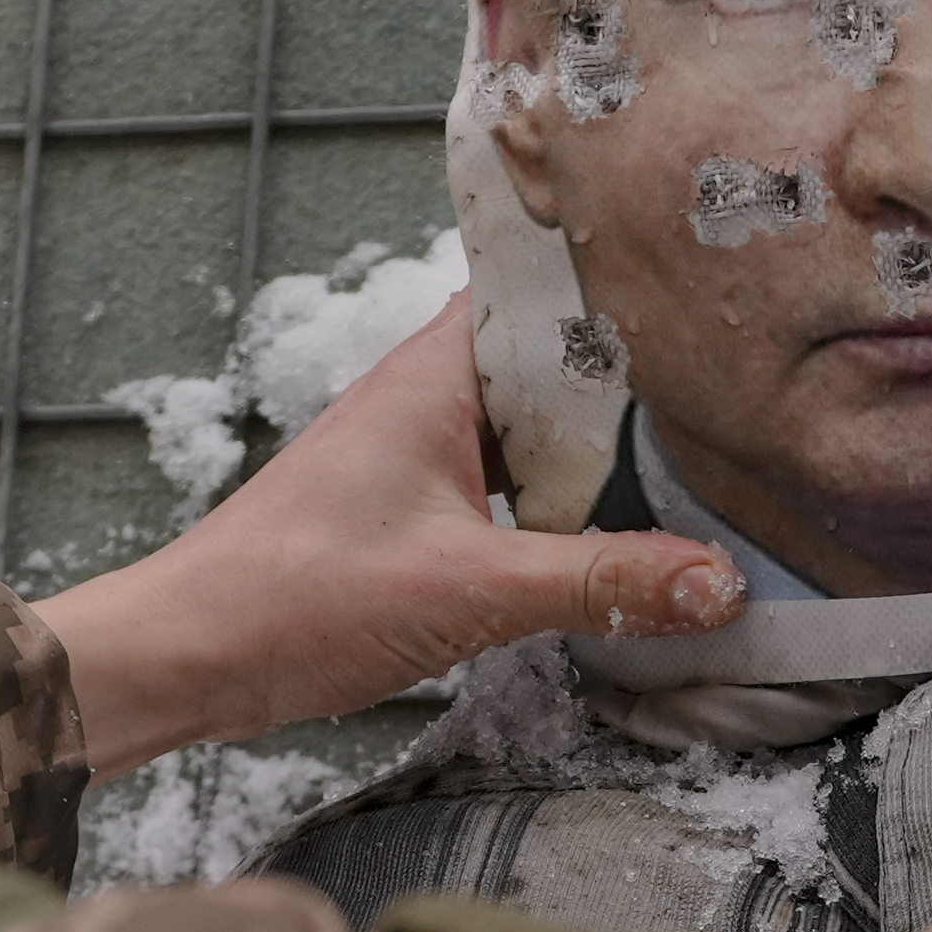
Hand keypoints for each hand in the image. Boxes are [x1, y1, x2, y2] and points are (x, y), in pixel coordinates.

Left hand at [39, 308, 742, 773]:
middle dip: (638, 372)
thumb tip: (715, 581)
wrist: (190, 656)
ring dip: (602, 445)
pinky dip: (563, 499)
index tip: (715, 276)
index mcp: (437, 373)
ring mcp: (421, 451)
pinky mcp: (415, 509)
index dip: (625, 274)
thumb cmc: (292, 597)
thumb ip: (598, 584)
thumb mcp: (468, 591)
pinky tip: (615, 528)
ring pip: (537, 426)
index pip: (545, 284)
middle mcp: (430, 395)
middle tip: (741, 374)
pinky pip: (512, 482)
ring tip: (704, 449)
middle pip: (557, 359)